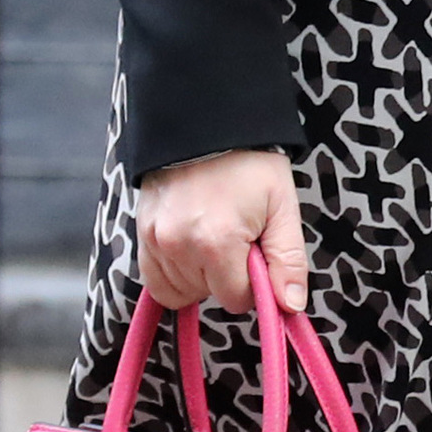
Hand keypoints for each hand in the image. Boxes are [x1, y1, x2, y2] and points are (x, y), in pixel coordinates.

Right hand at [136, 148, 306, 314]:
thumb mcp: (283, 207)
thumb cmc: (250, 164)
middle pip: (207, 295)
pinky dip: (175, 272)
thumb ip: (288, 260)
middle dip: (227, 275)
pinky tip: (192, 245)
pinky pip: (155, 280)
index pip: (236, 298)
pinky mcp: (142, 235)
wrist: (208, 124)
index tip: (256, 252)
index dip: (253, 281)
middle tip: (237, 236)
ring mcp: (156, 241)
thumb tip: (290, 307)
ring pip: (180, 291)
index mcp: (218, 242)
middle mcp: (180, 246)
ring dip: (199, 276)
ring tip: (214, 236)